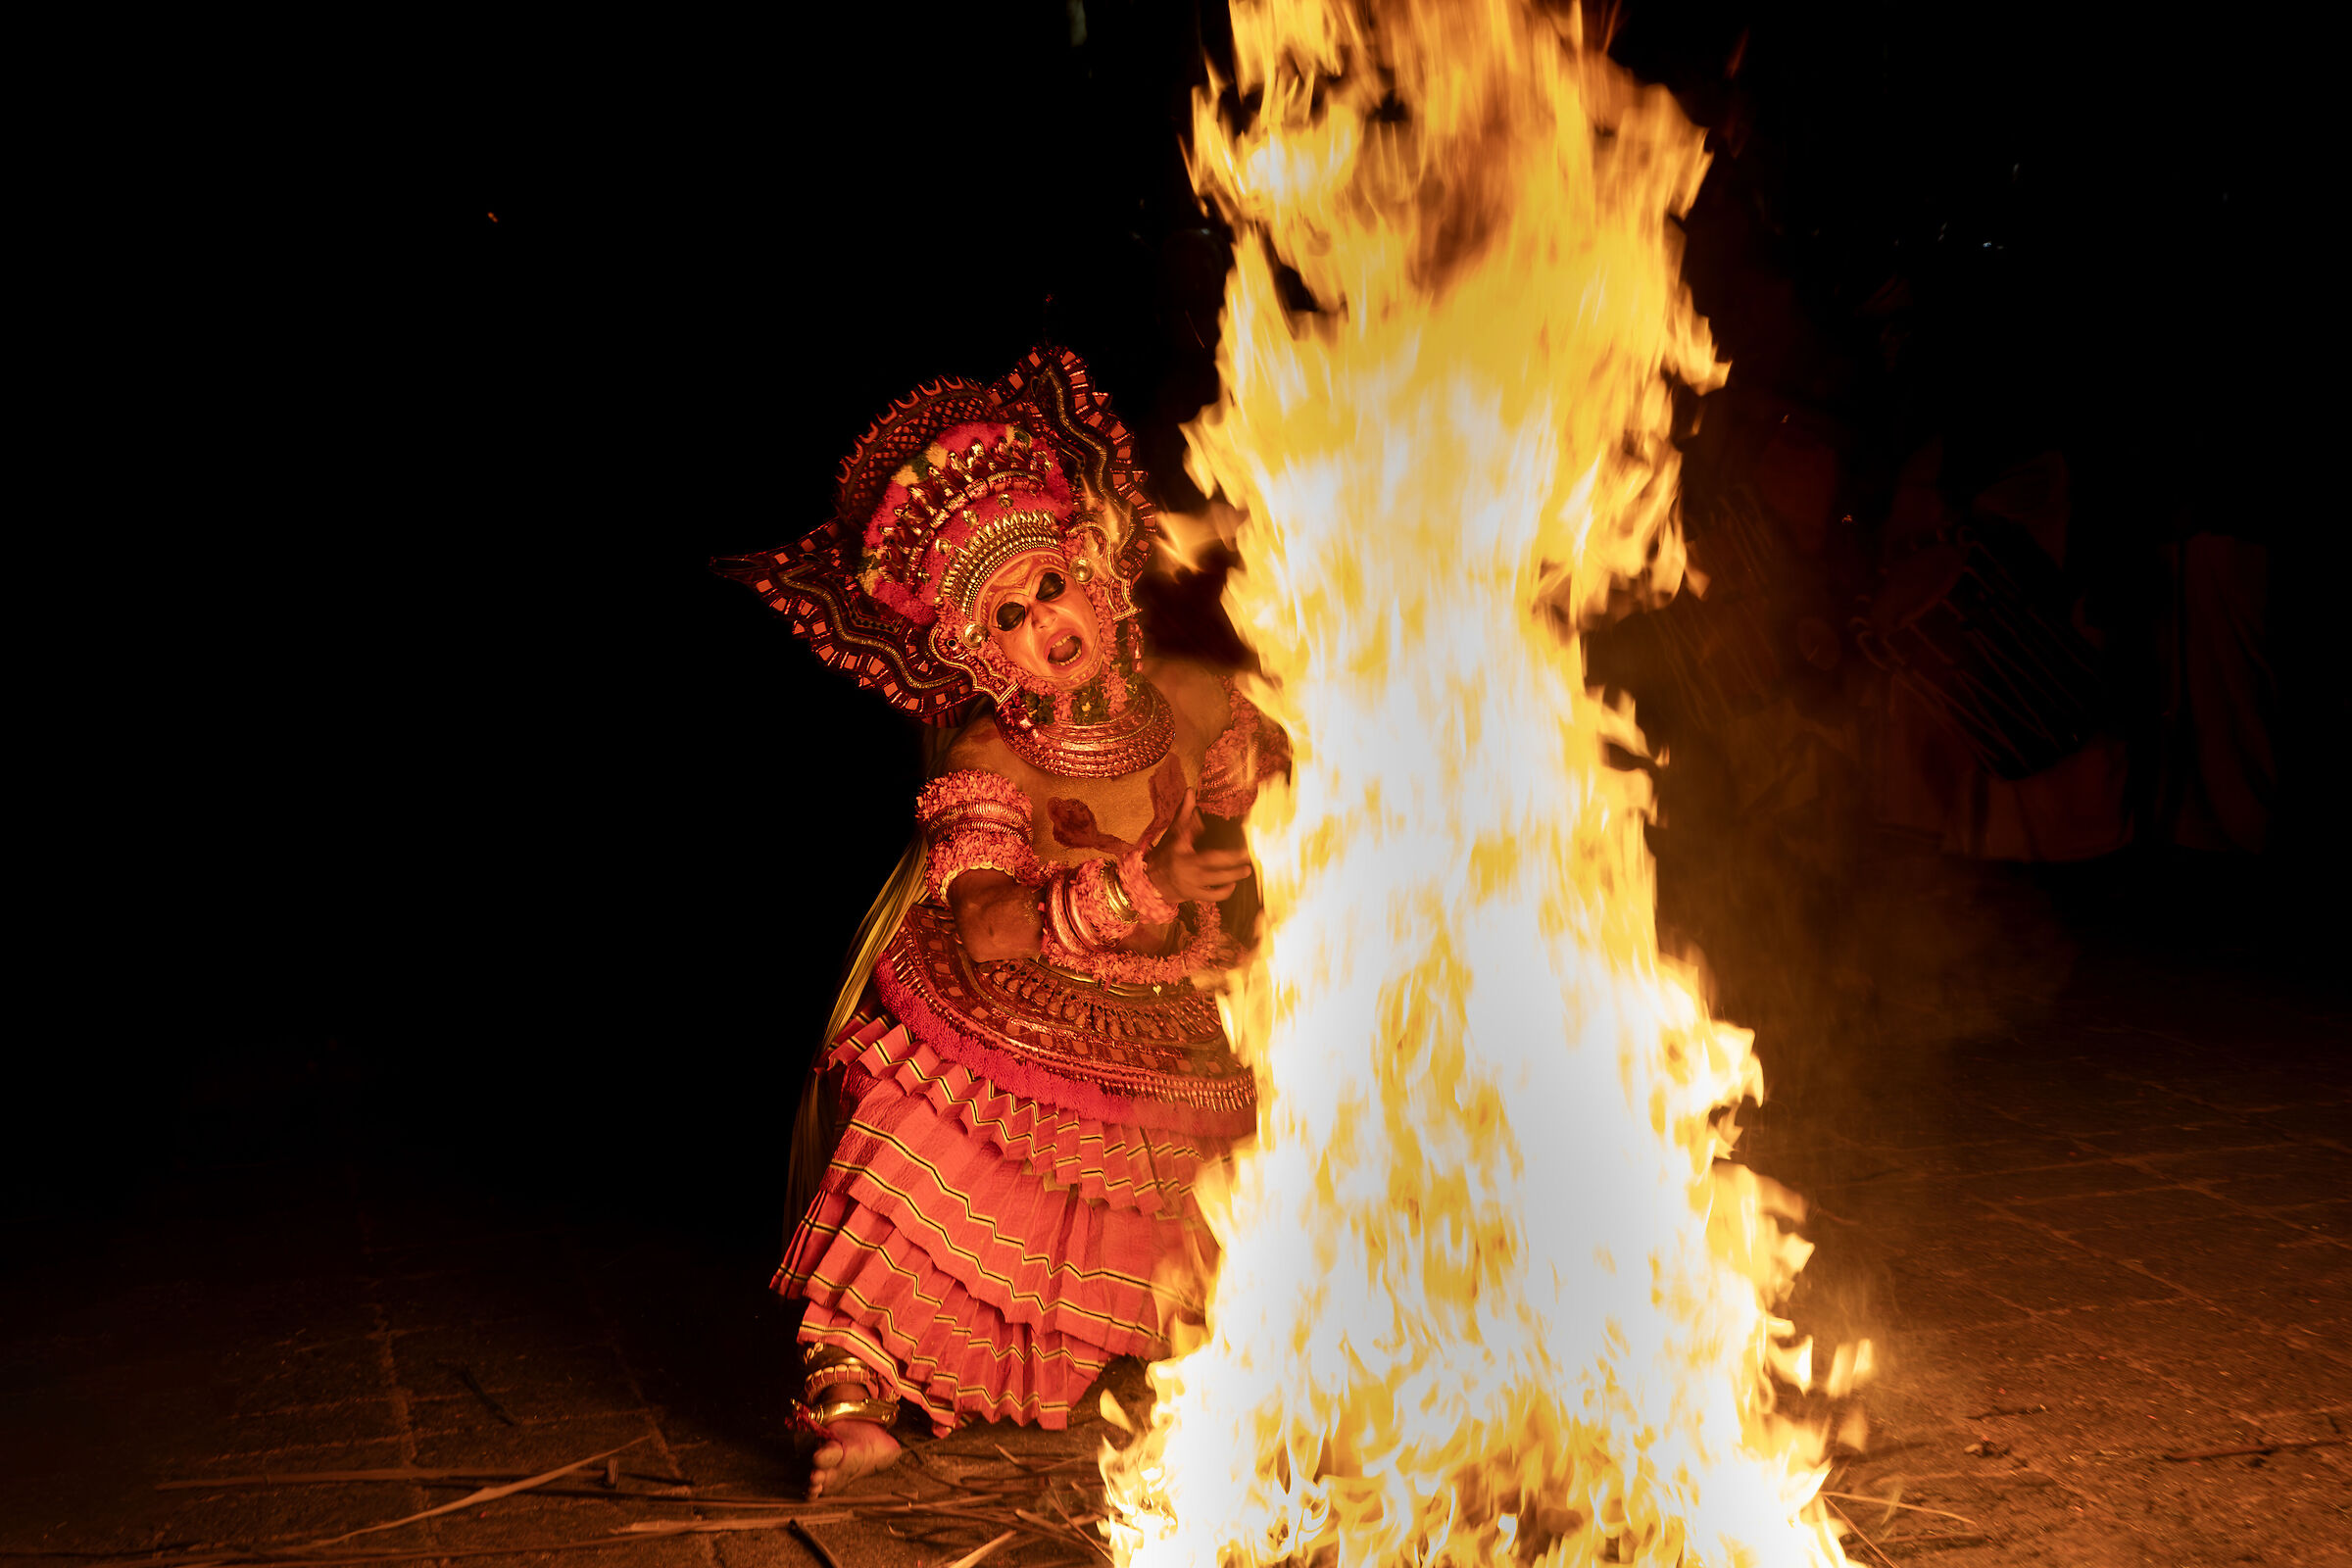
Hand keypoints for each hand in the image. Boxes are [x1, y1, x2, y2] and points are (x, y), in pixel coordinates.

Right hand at [1147, 789, 1253, 903]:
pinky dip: (1224, 891)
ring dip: (1233, 876)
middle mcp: (1185, 866)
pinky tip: (1232, 884)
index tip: (1216, 825)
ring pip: (1215, 881)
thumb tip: (1191, 791)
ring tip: (1246, 870)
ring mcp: (1190, 882)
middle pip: (1211, 862)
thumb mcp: (1172, 833)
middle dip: (1232, 858)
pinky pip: (1212, 896)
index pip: (1188, 834)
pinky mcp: (1193, 894)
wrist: (1150, 883)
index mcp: (1179, 848)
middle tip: (1247, 854)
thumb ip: (1183, 813)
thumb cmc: (1164, 855)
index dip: (1196, 827)